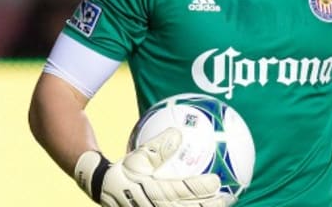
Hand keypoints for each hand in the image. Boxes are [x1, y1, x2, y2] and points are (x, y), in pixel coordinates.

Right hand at [74, 128, 233, 206]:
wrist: (102, 189)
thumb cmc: (125, 168)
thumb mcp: (138, 155)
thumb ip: (158, 146)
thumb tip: (177, 132)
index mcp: (151, 189)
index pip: (179, 191)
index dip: (198, 188)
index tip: (216, 181)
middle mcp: (153, 205)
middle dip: (209, 205)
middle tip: (228, 197)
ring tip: (226, 203)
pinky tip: (211, 205)